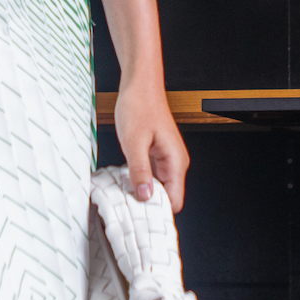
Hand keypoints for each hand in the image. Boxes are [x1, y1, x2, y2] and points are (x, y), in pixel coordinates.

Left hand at [114, 79, 188, 212]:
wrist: (139, 85)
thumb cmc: (139, 106)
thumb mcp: (134, 142)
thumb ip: (140, 171)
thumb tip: (145, 196)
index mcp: (176, 161)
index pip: (174, 200)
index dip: (156, 210)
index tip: (138, 214)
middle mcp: (175, 162)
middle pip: (165, 197)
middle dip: (147, 203)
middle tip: (125, 204)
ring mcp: (166, 159)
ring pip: (156, 187)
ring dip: (141, 191)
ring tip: (123, 192)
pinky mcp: (156, 155)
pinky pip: (150, 176)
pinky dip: (139, 180)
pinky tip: (125, 178)